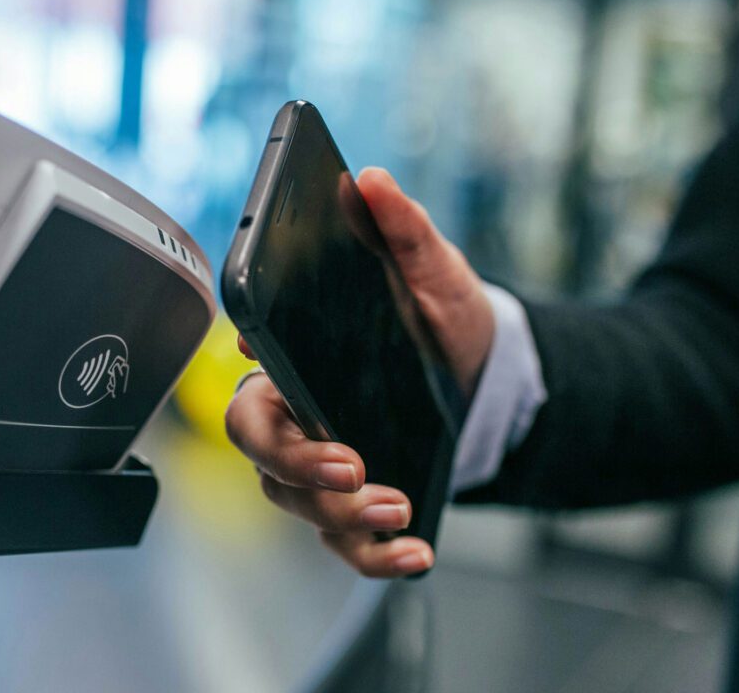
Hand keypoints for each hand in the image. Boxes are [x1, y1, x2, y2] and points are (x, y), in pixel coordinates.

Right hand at [225, 167, 494, 576]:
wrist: (487, 376)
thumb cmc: (444, 321)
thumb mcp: (436, 272)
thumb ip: (404, 230)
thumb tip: (373, 182)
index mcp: (301, 361)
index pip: (251, 375)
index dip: (255, 382)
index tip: (273, 367)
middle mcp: (299, 417)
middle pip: (258, 449)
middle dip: (295, 464)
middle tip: (351, 465)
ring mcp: (323, 466)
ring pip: (295, 504)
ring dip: (341, 515)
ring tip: (398, 505)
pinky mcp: (357, 506)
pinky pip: (345, 544)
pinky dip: (374, 556)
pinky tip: (415, 553)